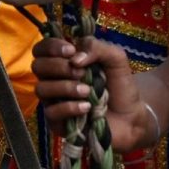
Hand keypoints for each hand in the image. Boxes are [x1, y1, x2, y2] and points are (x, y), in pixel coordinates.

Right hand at [32, 36, 152, 152]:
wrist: (131, 117)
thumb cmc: (120, 85)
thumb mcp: (115, 57)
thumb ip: (96, 47)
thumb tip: (74, 58)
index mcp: (65, 61)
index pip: (42, 48)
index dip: (51, 46)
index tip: (70, 51)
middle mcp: (55, 80)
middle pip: (38, 66)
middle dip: (59, 66)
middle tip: (82, 72)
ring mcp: (54, 101)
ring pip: (41, 89)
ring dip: (65, 87)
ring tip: (88, 91)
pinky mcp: (58, 123)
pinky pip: (51, 112)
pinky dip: (69, 107)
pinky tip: (86, 107)